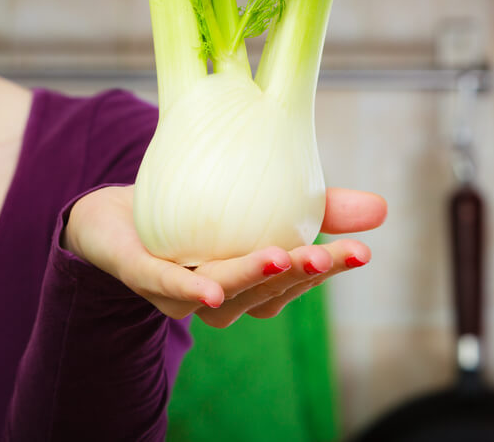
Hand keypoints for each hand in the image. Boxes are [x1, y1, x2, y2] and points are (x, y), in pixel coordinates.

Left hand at [62, 185, 387, 326]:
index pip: (292, 283)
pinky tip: (208, 292)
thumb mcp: (254, 197)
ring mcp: (177, 293)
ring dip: (251, 277)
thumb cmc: (191, 211)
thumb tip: (382, 207)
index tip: (363, 251)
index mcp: (246, 282)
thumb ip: (316, 204)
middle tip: (328, 252)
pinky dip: (187, 289)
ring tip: (282, 255)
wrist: (111, 213)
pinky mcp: (139, 276)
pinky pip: (165, 286)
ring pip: (220, 294)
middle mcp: (216, 297)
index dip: (327, 270)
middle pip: (263, 293)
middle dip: (298, 274)